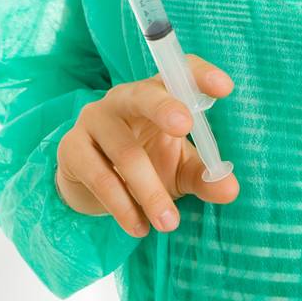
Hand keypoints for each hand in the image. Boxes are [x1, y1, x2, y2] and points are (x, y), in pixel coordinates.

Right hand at [54, 57, 237, 235]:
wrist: (92, 187)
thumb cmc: (146, 165)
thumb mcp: (179, 169)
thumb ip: (204, 176)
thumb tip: (229, 189)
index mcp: (157, 94)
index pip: (179, 73)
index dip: (200, 76)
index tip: (224, 87)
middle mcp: (125, 99)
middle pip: (144, 95)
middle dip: (165, 108)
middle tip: (185, 127)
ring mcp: (94, 120)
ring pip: (126, 152)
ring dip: (150, 191)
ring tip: (169, 223)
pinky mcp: (72, 148)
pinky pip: (99, 176)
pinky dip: (122, 205)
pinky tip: (139, 226)